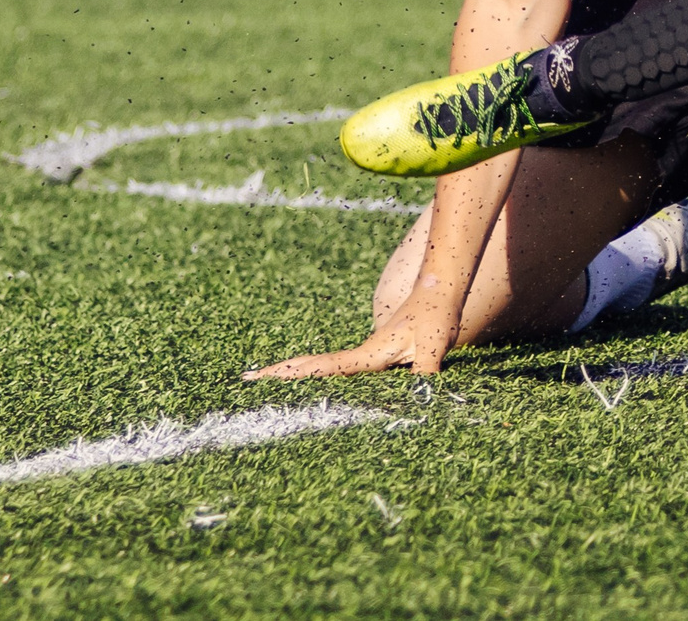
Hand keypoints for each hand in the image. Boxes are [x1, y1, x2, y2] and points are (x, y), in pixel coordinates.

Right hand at [242, 280, 463, 380]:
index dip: (294, 375)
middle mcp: (361, 354)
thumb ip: (425, 374)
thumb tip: (421, 400)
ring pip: (323, 365)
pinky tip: (314, 378)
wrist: (440, 288)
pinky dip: (319, 371)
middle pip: (312, 364)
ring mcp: (366, 353)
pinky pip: (340, 366)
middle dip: (281, 373)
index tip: (262, 378)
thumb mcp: (433, 346)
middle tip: (246, 381)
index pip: (323, 368)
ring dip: (296, 372)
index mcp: (367, 354)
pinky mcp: (376, 353)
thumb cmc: (436, 316)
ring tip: (266, 380)